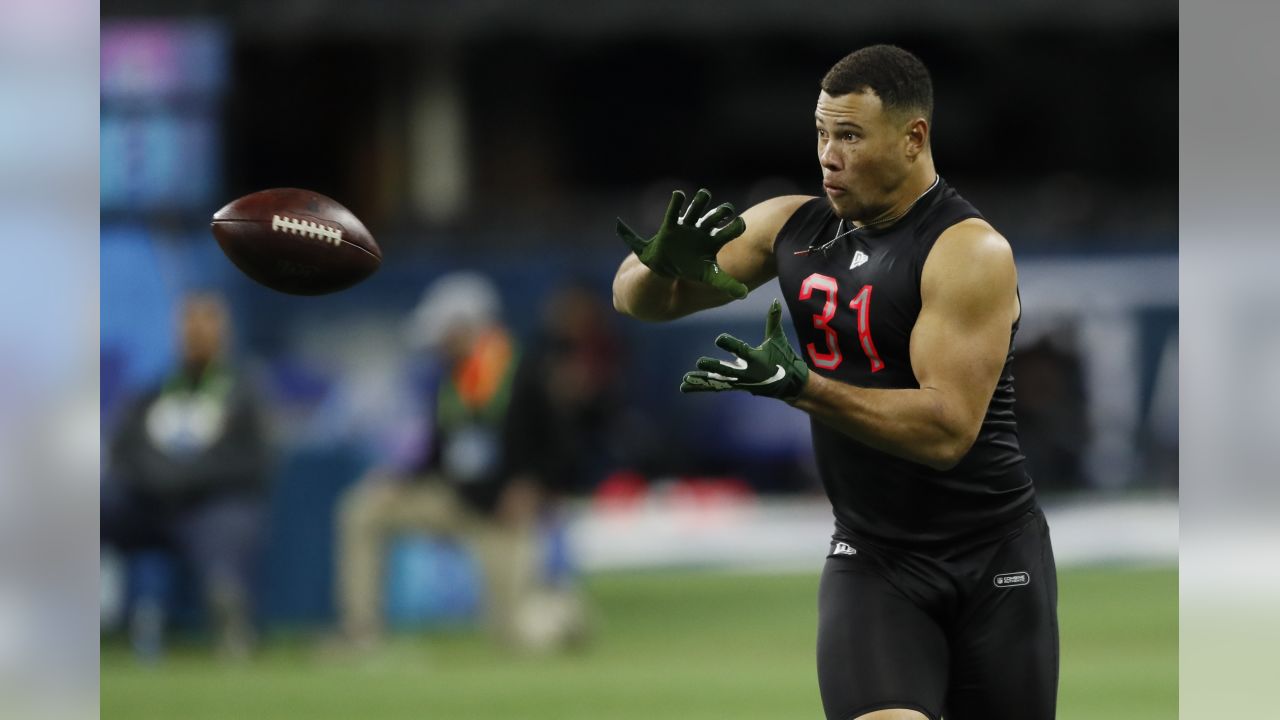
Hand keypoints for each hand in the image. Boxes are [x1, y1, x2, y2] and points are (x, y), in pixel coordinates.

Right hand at [616, 188, 748, 299]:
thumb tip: (745, 294)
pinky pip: (674, 211)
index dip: (736, 226)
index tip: (739, 223)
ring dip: (700, 201)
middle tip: (725, 211)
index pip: (731, 229)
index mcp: (714, 240)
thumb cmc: (691, 269)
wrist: (666, 270)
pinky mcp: (671, 224)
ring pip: (696, 209)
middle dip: (721, 211)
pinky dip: (676, 202)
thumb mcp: (709, 276)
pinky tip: (679, 195)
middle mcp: (703, 229)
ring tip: (704, 195)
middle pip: (716, 216)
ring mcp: (687, 225)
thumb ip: (726, 283)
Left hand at [680, 299, 809, 400]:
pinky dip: (701, 387)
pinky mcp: (735, 386)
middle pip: (727, 370)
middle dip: (714, 367)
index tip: (718, 339)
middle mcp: (747, 373)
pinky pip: (716, 387)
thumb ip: (773, 320)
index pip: (741, 350)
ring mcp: (740, 382)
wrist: (789, 384)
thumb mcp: (778, 339)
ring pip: (718, 382)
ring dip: (701, 381)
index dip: (730, 344)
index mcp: (757, 359)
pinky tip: (685, 386)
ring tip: (685, 380)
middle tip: (699, 362)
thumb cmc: (783, 357)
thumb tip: (775, 300)